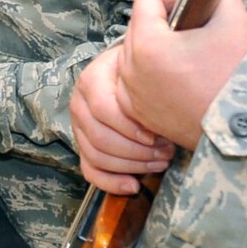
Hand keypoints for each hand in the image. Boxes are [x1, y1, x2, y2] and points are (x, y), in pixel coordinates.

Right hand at [71, 43, 174, 194]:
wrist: (130, 74)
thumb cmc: (142, 71)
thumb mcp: (143, 62)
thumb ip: (148, 71)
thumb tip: (167, 77)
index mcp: (91, 80)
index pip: (105, 110)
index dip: (132, 128)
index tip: (158, 135)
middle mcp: (79, 104)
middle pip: (100, 138)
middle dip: (137, 152)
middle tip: (166, 152)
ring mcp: (79, 127)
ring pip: (97, 156)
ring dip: (131, 166)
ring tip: (160, 162)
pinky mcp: (84, 146)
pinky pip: (90, 170)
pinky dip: (110, 182)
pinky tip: (133, 185)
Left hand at [112, 0, 246, 157]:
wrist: (242, 127)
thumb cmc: (236, 76)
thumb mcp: (234, 24)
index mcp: (148, 45)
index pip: (147, 1)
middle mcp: (131, 70)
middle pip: (137, 27)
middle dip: (163, 20)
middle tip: (191, 22)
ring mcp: (132, 95)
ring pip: (133, 56)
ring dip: (154, 46)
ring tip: (184, 48)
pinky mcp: (139, 113)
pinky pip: (134, 83)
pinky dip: (150, 74)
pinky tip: (176, 73)